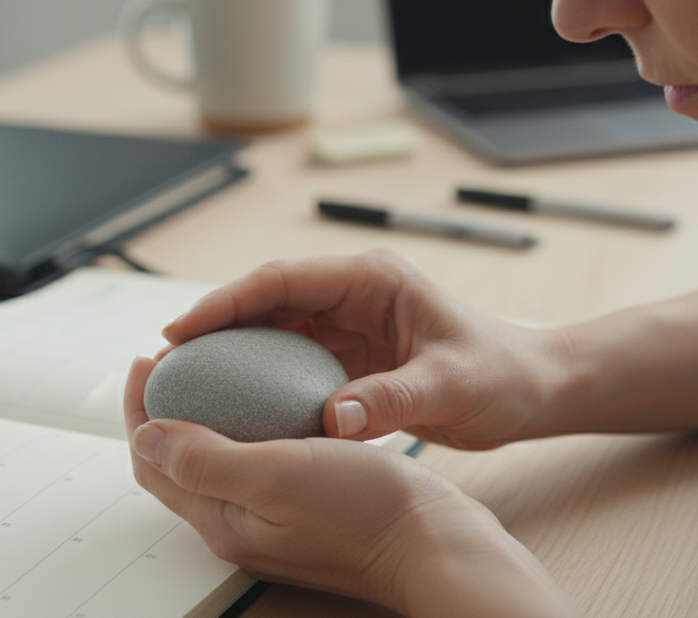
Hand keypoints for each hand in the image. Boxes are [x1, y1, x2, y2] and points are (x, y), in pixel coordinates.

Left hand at [124, 356, 580, 616]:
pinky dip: (252, 424)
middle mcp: (240, 522)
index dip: (142, 406)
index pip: (153, 459)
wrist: (434, 544)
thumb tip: (145, 433)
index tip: (150, 358)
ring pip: (219, 458)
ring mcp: (274, 516)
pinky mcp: (306, 506)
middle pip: (179, 460)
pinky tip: (276, 397)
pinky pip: (262, 459)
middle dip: (167, 407)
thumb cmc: (364, 514)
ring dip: (207, 413)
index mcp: (221, 519)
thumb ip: (203, 459)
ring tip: (218, 368)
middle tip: (178, 358)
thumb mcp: (275, 476)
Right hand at [161, 248, 570, 448]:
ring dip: (231, 355)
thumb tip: (334, 419)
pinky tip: (232, 407)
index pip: (281, 280)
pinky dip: (259, 381)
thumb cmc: (501, 373)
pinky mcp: (349, 355)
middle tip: (167, 364)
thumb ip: (393, 399)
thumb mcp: (451, 386)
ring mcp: (349, 323)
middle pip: (265, 302)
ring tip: (185, 386)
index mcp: (372, 278)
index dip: (225, 302)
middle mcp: (353, 293)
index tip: (181, 331)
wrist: (531, 388)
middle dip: (214, 328)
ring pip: (272, 332)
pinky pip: (290, 363)